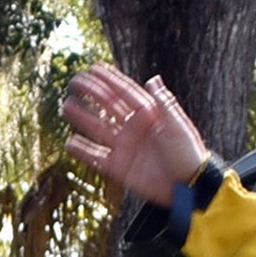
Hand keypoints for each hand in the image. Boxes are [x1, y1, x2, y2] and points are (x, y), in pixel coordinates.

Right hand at [60, 65, 210, 209]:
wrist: (188, 188)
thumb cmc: (189, 155)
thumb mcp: (178, 127)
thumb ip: (163, 104)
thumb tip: (152, 79)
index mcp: (149, 115)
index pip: (125, 93)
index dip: (110, 80)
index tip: (93, 68)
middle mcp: (134, 128)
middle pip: (108, 107)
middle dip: (91, 93)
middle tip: (74, 82)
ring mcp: (125, 147)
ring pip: (98, 128)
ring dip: (82, 117)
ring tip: (66, 106)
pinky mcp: (119, 168)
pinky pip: (96, 157)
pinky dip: (83, 151)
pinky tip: (69, 143)